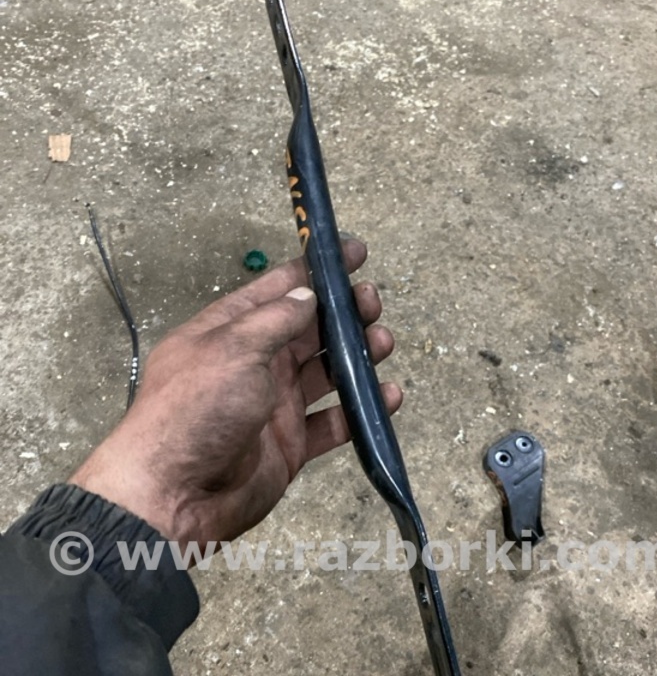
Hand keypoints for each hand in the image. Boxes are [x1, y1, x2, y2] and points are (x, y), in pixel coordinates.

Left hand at [69, 239, 401, 551]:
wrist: (176, 496)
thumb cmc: (197, 409)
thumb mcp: (232, 349)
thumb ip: (275, 320)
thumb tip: (306, 294)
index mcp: (232, 332)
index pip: (279, 290)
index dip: (316, 270)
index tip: (354, 254)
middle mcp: (255, 364)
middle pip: (308, 329)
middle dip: (343, 312)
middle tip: (371, 303)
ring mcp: (275, 404)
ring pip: (326, 371)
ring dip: (357, 356)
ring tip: (383, 343)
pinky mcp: (291, 443)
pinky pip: (334, 422)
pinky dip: (361, 410)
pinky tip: (388, 397)